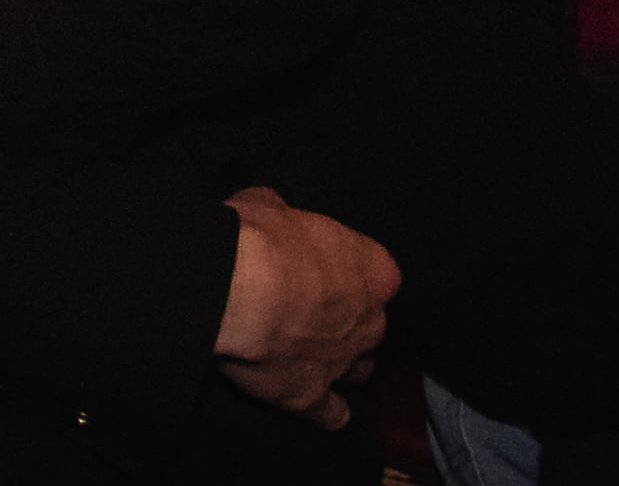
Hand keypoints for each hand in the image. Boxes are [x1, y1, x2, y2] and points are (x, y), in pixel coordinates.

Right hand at [213, 188, 397, 425]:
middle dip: (350, 321)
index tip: (328, 271)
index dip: (355, 274)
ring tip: (314, 357)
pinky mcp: (313, 395)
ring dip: (343, 364)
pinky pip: (331, 415)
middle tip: (312, 311)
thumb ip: (282, 215)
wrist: (236, 288)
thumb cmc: (257, 237)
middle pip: (373, 325)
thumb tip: (273, 212)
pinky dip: (327, 412)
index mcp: (372, 268)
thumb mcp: (267, 204)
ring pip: (360, 371)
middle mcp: (370, 319)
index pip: (382, 275)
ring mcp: (345, 361)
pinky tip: (317, 408)